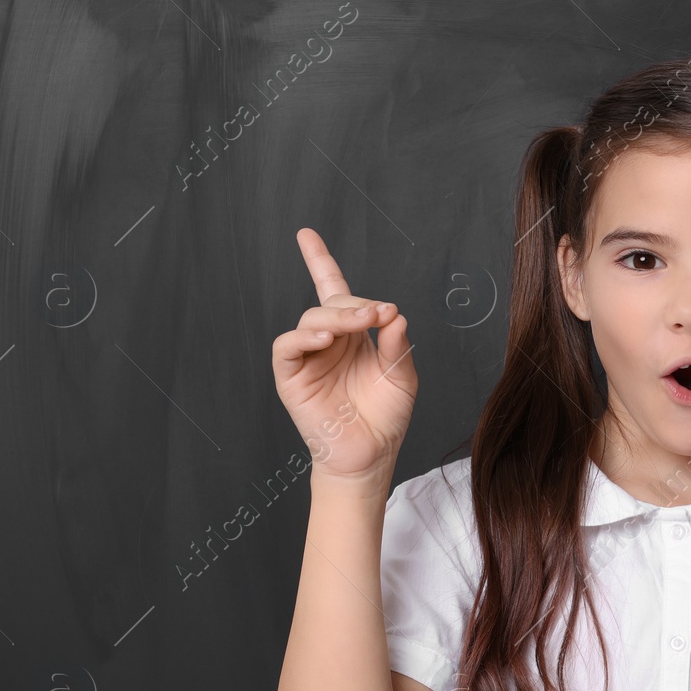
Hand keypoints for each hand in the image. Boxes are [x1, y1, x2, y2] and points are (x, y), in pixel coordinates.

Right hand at [272, 228, 417, 482]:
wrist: (370, 455)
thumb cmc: (386, 417)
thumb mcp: (402, 377)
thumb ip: (398, 345)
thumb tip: (395, 314)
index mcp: (352, 336)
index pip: (334, 291)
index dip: (319, 261)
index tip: (306, 234)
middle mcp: (328, 341)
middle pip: (332, 304)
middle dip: (356, 304)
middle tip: (380, 313)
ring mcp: (308, 358)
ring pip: (312, 320)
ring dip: (336, 317)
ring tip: (359, 324)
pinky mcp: (291, 376)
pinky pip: (288, 346)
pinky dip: (304, 336)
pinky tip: (326, 338)